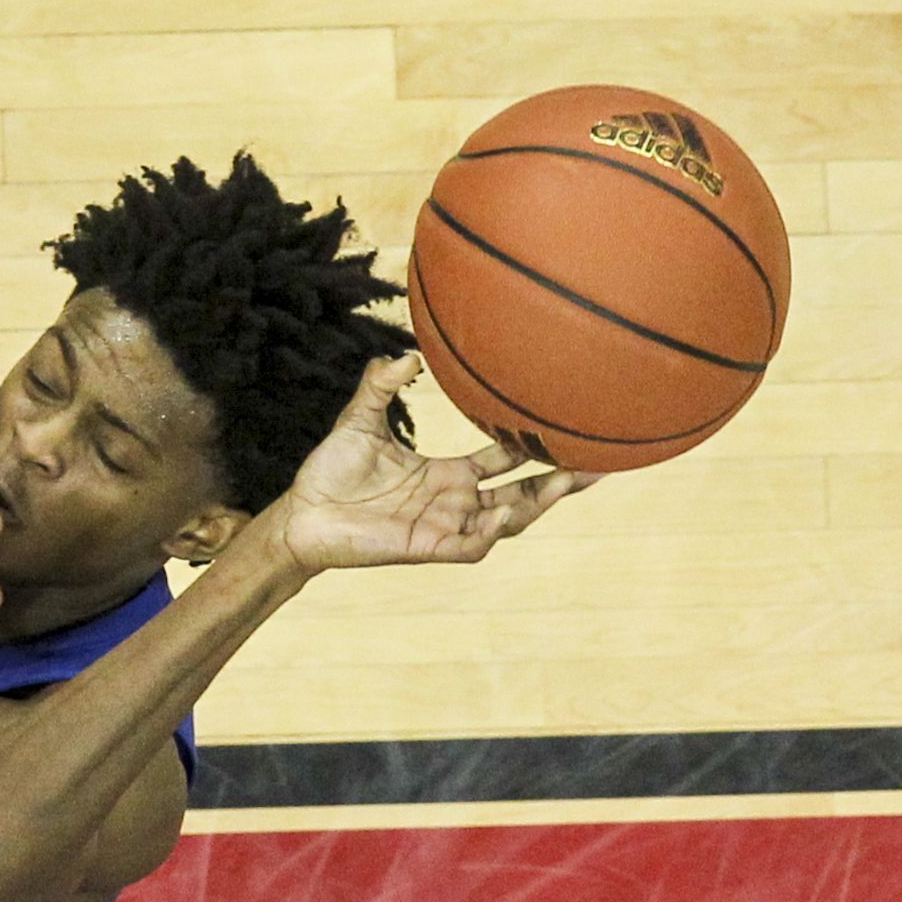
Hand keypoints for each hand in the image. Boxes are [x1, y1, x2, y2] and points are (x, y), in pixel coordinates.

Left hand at [267, 354, 601, 575]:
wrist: (299, 514)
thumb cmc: (329, 472)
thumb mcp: (359, 419)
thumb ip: (381, 384)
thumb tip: (405, 352)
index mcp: (447, 475)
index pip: (506, 463)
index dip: (538, 450)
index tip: (570, 429)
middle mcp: (454, 502)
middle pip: (523, 495)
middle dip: (562, 482)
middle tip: (602, 464)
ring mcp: (443, 527)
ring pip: (508, 521)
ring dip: (539, 505)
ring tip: (571, 482)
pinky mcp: (425, 549)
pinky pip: (470, 545)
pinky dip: (490, 532)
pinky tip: (504, 511)